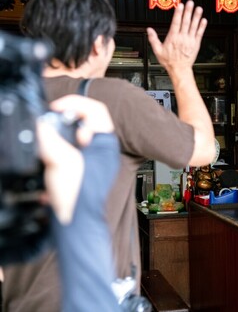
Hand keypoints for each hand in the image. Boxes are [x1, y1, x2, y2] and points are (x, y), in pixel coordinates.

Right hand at [37, 95, 114, 223]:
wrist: (75, 226)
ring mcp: (93, 163)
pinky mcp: (81, 174)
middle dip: (61, 123)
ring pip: (73, 140)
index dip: (74, 103)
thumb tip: (39, 124)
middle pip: (82, 123)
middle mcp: (102, 151)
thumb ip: (49, 137)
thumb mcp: (60, 160)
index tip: (55, 108)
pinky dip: (54, 157)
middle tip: (48, 127)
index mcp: (105, 143)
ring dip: (56, 141)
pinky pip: (67, 156)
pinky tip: (48, 169)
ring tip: (47, 150)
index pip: (96, 109)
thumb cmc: (78, 197)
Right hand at [147, 0, 206, 72]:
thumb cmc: (170, 61)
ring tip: (199, 9)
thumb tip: (149, 30)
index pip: (176, 22)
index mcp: (173, 38)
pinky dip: (202, 27)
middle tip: (190, 3)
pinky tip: (204, 20)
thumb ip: (153, 39)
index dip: (178, 13)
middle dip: (188, 11)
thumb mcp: (157, 50)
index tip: (180, 6)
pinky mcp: (196, 44)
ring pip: (193, 26)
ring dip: (196, 17)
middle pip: (185, 22)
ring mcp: (190, 41)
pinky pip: (199, 34)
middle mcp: (182, 38)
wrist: (180, 70)